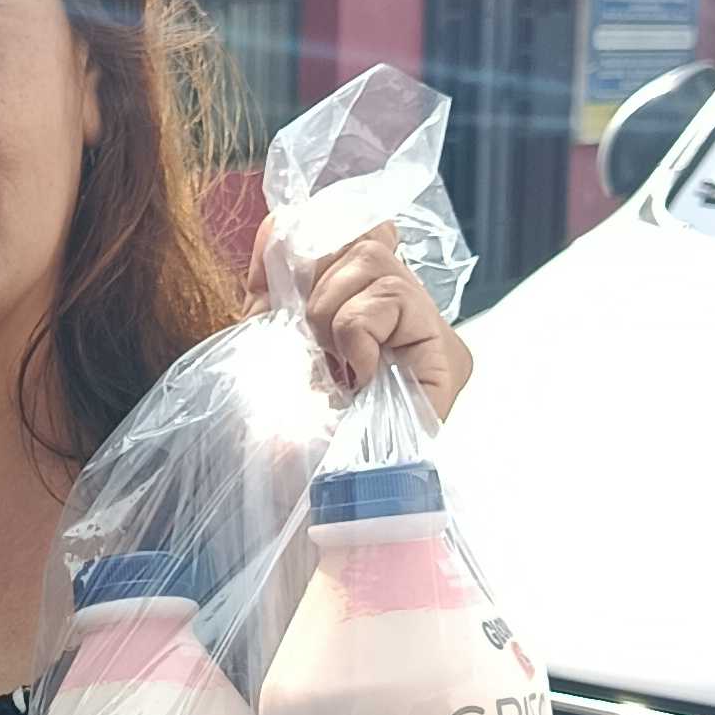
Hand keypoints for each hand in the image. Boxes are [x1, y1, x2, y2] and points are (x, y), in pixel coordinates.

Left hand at [253, 215, 474, 414]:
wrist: (303, 495)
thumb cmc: (287, 433)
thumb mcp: (267, 341)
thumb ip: (272, 281)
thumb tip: (278, 219)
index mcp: (372, 310)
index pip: (361, 229)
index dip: (315, 240)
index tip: (276, 286)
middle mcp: (410, 318)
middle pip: (368, 234)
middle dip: (317, 280)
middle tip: (310, 342)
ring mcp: (434, 336)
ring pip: (376, 257)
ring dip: (331, 310)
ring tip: (332, 364)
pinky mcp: (447, 355)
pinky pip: (391, 298)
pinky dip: (357, 330)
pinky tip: (356, 376)